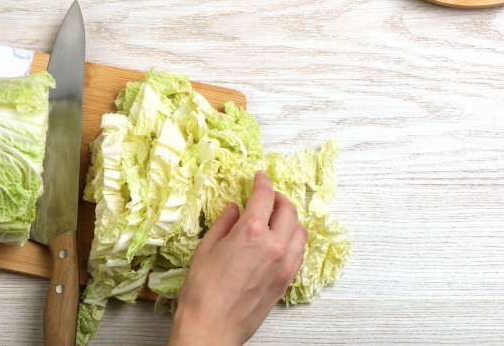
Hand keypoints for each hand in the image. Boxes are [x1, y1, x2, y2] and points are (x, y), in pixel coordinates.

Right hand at [169, 171, 306, 345]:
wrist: (212, 326)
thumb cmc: (203, 288)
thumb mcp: (207, 247)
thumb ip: (224, 223)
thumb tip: (234, 208)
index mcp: (252, 232)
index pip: (265, 196)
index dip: (263, 182)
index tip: (259, 176)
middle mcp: (274, 245)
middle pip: (289, 210)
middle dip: (279, 197)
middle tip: (268, 195)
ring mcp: (284, 265)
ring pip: (300, 231)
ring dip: (291, 218)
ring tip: (277, 215)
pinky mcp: (287, 281)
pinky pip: (299, 252)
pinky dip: (294, 238)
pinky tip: (281, 239)